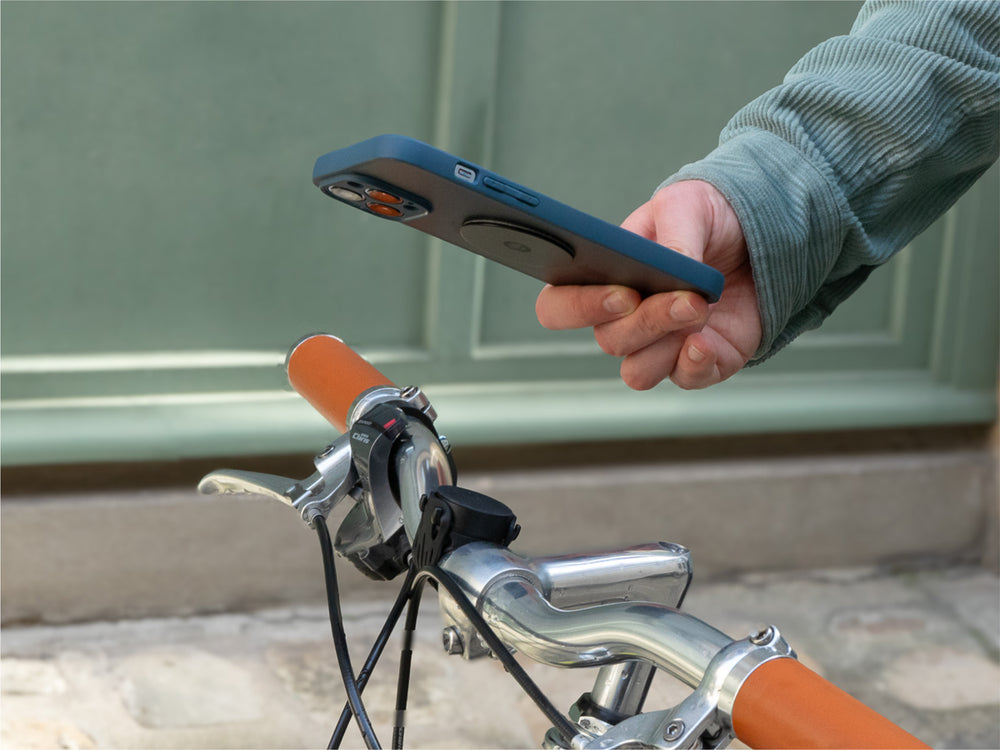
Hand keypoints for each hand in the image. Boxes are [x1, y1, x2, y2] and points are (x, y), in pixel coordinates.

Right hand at [535, 180, 760, 389]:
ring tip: (699, 309)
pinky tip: (706, 341)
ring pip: (637, 370)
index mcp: (601, 278)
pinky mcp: (697, 362)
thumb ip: (673, 232)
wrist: (758, 237)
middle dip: (644, 320)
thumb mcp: (687, 204)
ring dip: (666, 343)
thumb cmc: (706, 219)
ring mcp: (658, 345)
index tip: (622, 292)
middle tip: (681, 297)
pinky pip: (682, 380)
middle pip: (607, 340)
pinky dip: (693, 365)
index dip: (579, 307)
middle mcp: (622, 319)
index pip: (558, 306)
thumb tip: (675, 265)